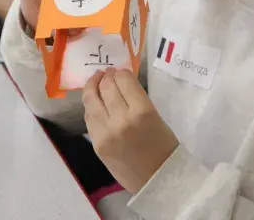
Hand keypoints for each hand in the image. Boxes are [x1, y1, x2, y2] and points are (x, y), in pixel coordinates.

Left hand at [83, 69, 178, 193]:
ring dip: (93, 86)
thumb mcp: (156, 117)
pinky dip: (91, 106)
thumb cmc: (164, 148)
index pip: (124, 80)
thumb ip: (137, 99)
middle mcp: (121, 119)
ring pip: (91, 99)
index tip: (120, 72)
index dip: (121, 72)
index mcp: (143, 111)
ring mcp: (106, 132)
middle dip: (106, 76)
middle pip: (106, 86)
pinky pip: (89, 118)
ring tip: (96, 81)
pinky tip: (94, 102)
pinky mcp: (97, 144)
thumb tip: (120, 81)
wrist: (158, 181)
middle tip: (108, 73)